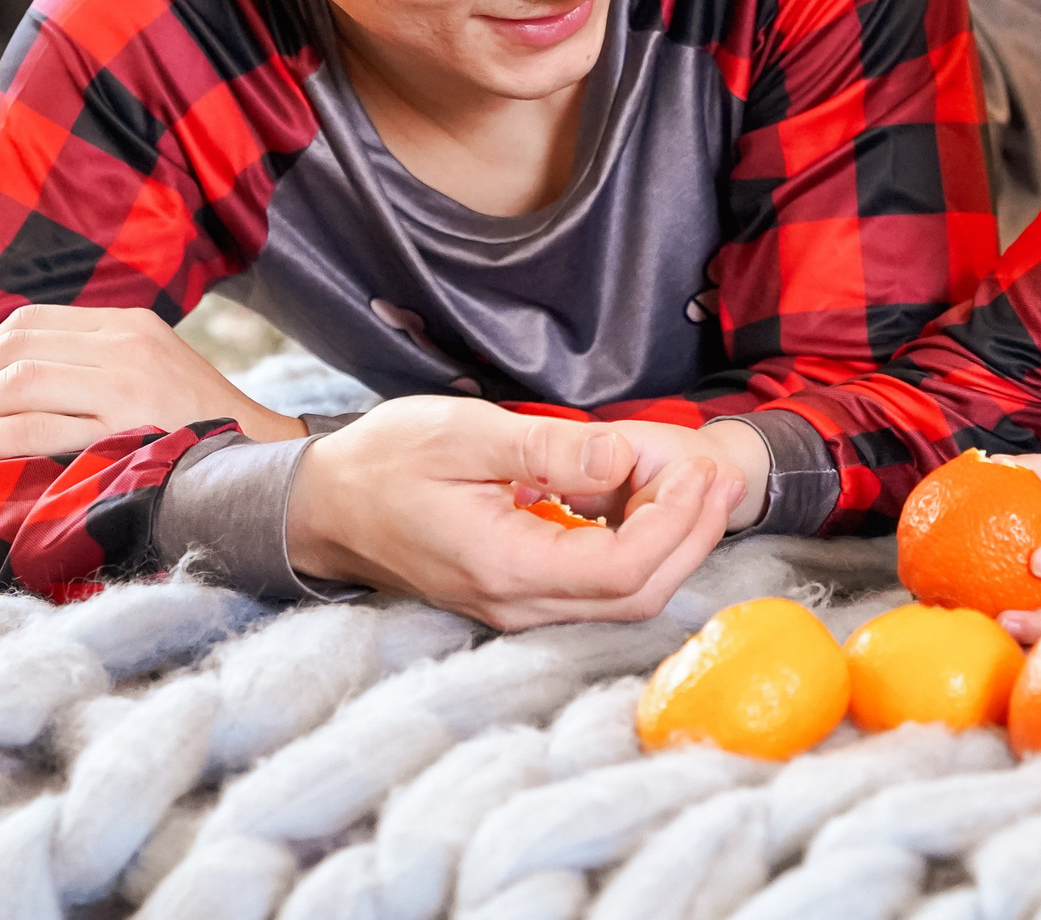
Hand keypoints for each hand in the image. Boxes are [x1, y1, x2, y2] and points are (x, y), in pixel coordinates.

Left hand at [0, 304, 307, 467]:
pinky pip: (35, 425)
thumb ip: (93, 372)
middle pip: (12, 349)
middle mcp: (126, 343)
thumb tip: (6, 391)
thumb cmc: (201, 435)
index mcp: (129, 326)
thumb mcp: (151, 380)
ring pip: (15, 383)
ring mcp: (128, 383)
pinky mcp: (127, 426)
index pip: (27, 326)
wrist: (272, 466)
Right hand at [286, 395, 746, 629]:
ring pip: (621, 598)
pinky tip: (645, 500)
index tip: (702, 470)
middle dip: (691, 536)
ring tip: (695, 483)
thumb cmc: (385, 461)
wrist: (323, 504)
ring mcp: (515, 607)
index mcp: (504, 567)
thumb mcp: (466, 433)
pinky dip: (636, 548)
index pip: (623, 570)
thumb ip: (549, 449)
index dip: (678, 524)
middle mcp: (515, 604)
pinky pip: (594, 587)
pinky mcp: (516, 595)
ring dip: (670, 543)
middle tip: (718, 476)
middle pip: (636, 595)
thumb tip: (624, 459)